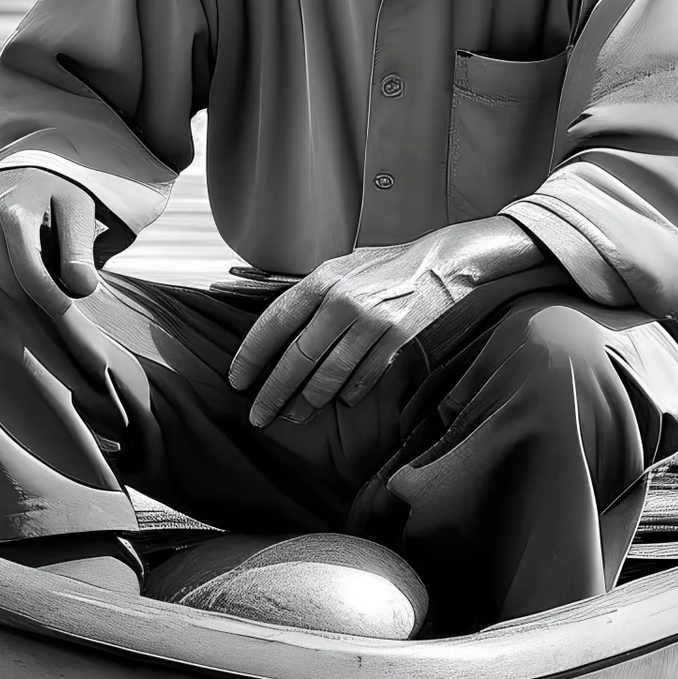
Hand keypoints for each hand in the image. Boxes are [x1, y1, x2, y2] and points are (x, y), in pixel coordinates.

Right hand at [0, 168, 102, 319]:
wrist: (32, 177)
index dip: (49, 297)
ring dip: (19, 307)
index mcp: (13, 215)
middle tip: (60, 321)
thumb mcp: (78, 212)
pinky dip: (7, 301)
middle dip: (33, 306)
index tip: (68, 311)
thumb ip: (79, 249)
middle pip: (7, 285)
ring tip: (46, 314)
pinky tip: (29, 307)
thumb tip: (82, 287)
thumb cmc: (61, 195)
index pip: (28, 271)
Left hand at [229, 217, 541, 427]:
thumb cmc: (383, 269)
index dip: (252, 355)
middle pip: (298, 357)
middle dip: (274, 391)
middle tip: (259, 415)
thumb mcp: (339, 269)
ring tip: (295, 415)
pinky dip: (350, 393)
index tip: (238, 380)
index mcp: (321, 281)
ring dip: (308, 400)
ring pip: (330, 374)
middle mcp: (342, 301)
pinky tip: (341, 402)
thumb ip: (308, 296)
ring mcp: (372, 321)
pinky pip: (365, 377)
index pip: (274, 323)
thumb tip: (272, 329)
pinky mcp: (398, 339)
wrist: (440, 263)